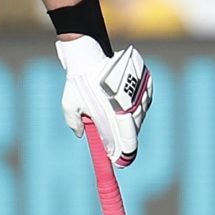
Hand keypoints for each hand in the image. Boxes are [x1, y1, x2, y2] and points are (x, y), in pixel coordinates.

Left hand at [57, 38, 152, 166]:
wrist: (89, 53)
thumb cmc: (78, 81)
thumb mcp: (69, 106)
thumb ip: (76, 124)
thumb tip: (83, 134)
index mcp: (116, 116)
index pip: (127, 143)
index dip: (125, 155)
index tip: (120, 162)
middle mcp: (132, 107)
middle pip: (134, 130)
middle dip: (125, 138)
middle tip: (115, 143)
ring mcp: (141, 95)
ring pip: (140, 115)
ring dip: (131, 121)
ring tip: (117, 116)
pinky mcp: (145, 83)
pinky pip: (144, 101)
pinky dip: (137, 106)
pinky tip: (125, 103)